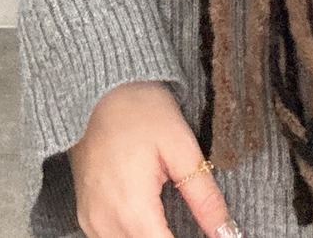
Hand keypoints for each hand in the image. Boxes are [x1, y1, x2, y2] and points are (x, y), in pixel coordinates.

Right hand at [69, 80, 241, 237]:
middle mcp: (105, 223)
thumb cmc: (140, 110)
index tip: (210, 237)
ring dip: (151, 237)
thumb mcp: (181, 147)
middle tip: (194, 227)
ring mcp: (91, 221)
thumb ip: (204, 197)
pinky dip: (132, 235)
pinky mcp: (84, 214)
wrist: (97, 88)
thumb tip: (228, 232)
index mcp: (133, 209)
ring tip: (173, 224)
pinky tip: (150, 219)